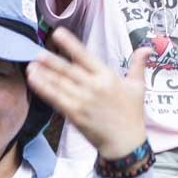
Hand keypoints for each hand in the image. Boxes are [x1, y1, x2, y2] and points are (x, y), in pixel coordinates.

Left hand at [26, 28, 148, 159]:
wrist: (126, 144)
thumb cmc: (132, 114)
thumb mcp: (137, 87)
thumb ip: (138, 65)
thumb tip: (147, 48)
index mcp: (107, 77)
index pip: (86, 57)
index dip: (71, 45)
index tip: (58, 33)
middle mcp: (94, 87)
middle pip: (68, 71)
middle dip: (51, 61)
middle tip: (36, 51)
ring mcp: (83, 101)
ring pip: (59, 84)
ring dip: (43, 74)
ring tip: (30, 64)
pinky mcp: (75, 115)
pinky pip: (56, 99)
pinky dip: (44, 89)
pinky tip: (34, 81)